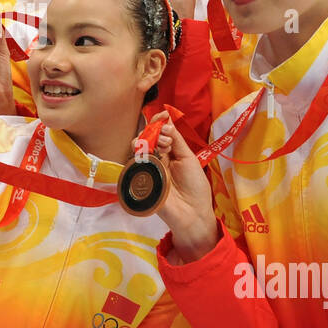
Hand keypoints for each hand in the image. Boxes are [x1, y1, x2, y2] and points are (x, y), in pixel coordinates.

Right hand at [142, 111, 217, 261]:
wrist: (193, 213)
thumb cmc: (195, 187)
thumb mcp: (189, 158)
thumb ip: (177, 140)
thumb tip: (166, 121)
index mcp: (168, 152)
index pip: (158, 132)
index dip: (158, 121)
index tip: (162, 115)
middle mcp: (156, 158)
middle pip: (145, 137)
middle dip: (154, 131)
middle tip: (167, 139)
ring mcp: (147, 168)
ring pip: (136, 147)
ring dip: (148, 141)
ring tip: (164, 147)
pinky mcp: (139, 180)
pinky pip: (132, 164)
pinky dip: (140, 155)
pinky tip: (153, 156)